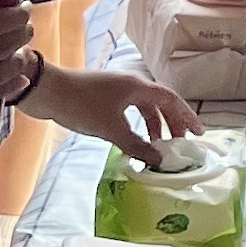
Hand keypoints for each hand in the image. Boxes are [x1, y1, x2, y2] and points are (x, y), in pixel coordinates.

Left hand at [27, 63, 204, 154]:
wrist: (47, 91)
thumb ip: (137, 146)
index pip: (171, 100)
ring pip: (144, 108)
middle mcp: (131, 85)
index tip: (198, 134)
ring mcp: (116, 90)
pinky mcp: (103, 98)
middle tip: (181, 144)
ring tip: (159, 146)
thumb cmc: (82, 105)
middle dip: (173, 123)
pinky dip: (137, 126)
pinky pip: (130, 111)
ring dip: (154, 125)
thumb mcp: (111, 129)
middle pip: (160, 103)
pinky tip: (134, 140)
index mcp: (138, 87)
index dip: (187, 116)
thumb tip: (159, 161)